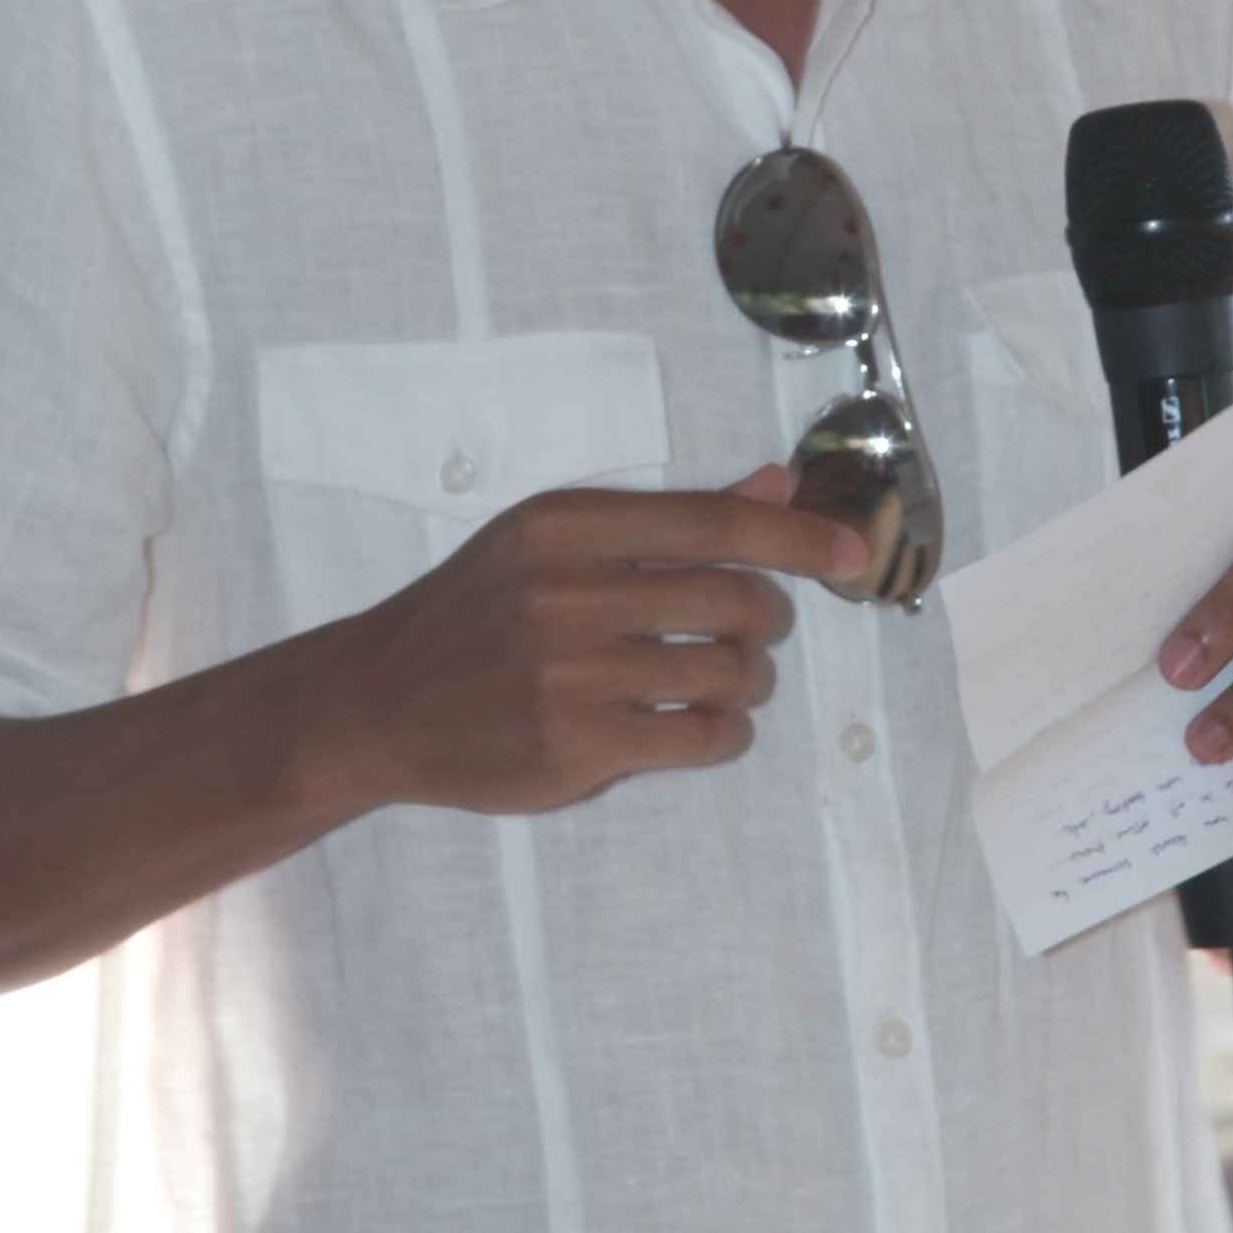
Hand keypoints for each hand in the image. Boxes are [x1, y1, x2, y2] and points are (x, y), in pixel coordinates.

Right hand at [344, 464, 869, 818]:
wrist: (379, 702)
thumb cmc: (476, 611)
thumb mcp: (549, 541)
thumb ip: (665, 517)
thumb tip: (775, 483)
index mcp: (563, 526)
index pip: (713, 522)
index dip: (799, 538)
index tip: (854, 551)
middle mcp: (566, 595)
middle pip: (735, 602)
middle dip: (764, 621)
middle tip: (747, 632)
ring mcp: (569, 677)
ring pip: (727, 674)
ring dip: (746, 681)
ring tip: (721, 679)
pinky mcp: (573, 749)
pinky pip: (699, 738)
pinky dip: (721, 733)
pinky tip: (699, 724)